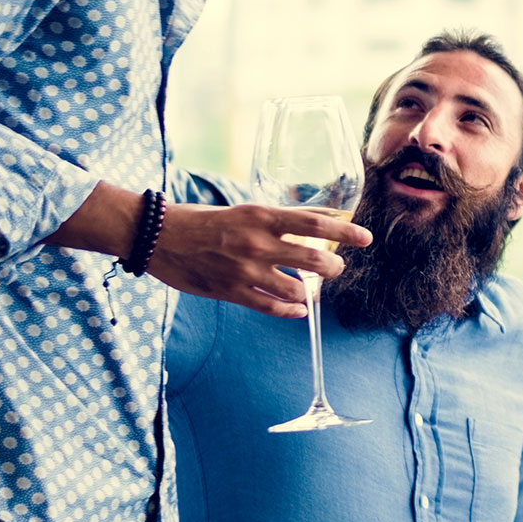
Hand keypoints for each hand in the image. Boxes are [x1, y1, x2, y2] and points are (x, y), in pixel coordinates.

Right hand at [147, 203, 372, 319]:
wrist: (157, 236)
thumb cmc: (199, 219)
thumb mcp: (240, 211)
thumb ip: (273, 222)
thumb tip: (309, 227)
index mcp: (260, 216)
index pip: (314, 223)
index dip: (344, 232)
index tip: (365, 238)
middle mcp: (257, 243)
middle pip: (313, 259)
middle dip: (333, 267)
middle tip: (336, 268)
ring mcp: (244, 271)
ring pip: (297, 289)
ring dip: (312, 291)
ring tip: (313, 288)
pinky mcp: (230, 292)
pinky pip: (272, 307)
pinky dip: (292, 310)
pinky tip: (299, 308)